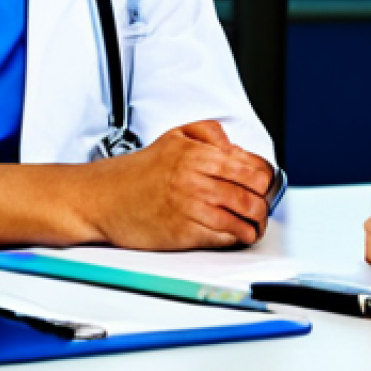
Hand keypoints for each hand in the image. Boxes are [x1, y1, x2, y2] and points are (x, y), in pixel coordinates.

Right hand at [88, 119, 274, 249]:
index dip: (265, 177)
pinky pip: (222, 237)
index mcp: (196, 154)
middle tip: (263, 207)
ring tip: (255, 225)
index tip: (266, 184)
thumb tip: (234, 146)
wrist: (103, 198)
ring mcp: (190, 207)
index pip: (249, 166)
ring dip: (255, 224)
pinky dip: (236, 238)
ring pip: (240, 217)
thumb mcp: (173, 136)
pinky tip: (237, 235)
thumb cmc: (137, 172)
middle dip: (263, 203)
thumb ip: (207, 132)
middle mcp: (195, 179)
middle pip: (249, 193)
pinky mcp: (183, 233)